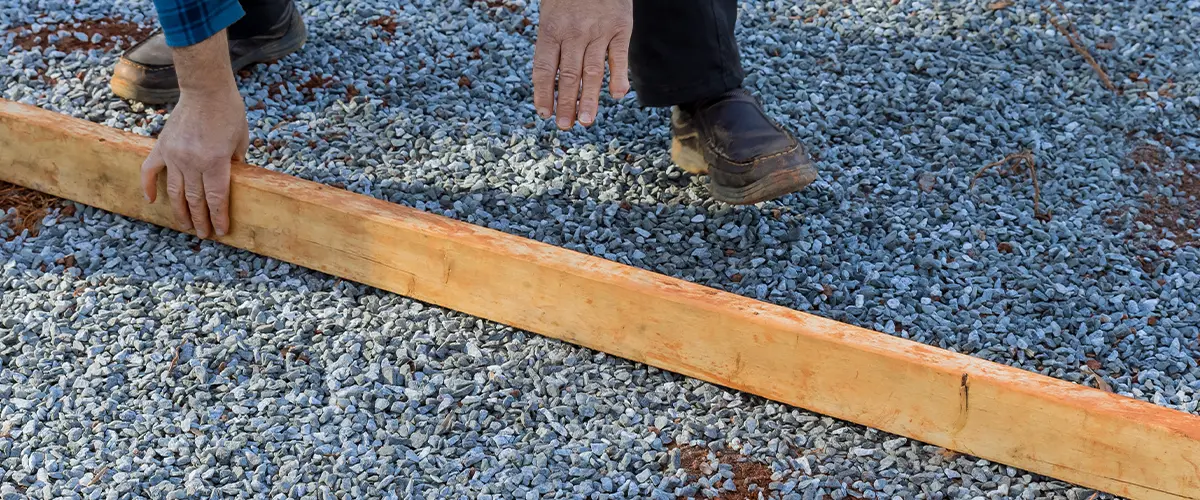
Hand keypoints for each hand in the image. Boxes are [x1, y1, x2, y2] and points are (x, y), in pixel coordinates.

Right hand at [140, 31, 247, 238]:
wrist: (205, 88)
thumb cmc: (229, 112)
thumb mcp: (241, 140)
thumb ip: (235, 162)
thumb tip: (233, 179)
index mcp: (215, 163)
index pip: (216, 199)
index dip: (218, 218)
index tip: (220, 231)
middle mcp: (192, 163)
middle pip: (195, 200)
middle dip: (201, 220)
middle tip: (203, 233)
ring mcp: (174, 156)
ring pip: (174, 192)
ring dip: (180, 211)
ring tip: (185, 225)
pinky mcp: (161, 147)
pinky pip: (149, 171)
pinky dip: (148, 187)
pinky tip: (151, 201)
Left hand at [532, 0, 631, 128]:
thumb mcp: (551, 12)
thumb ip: (552, 44)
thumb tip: (551, 80)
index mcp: (551, 29)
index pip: (545, 69)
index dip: (544, 93)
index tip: (544, 113)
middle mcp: (573, 32)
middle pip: (569, 75)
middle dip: (566, 104)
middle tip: (565, 126)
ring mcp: (598, 31)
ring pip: (593, 71)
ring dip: (589, 99)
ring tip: (586, 121)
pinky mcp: (621, 28)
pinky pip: (619, 57)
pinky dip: (619, 77)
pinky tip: (618, 96)